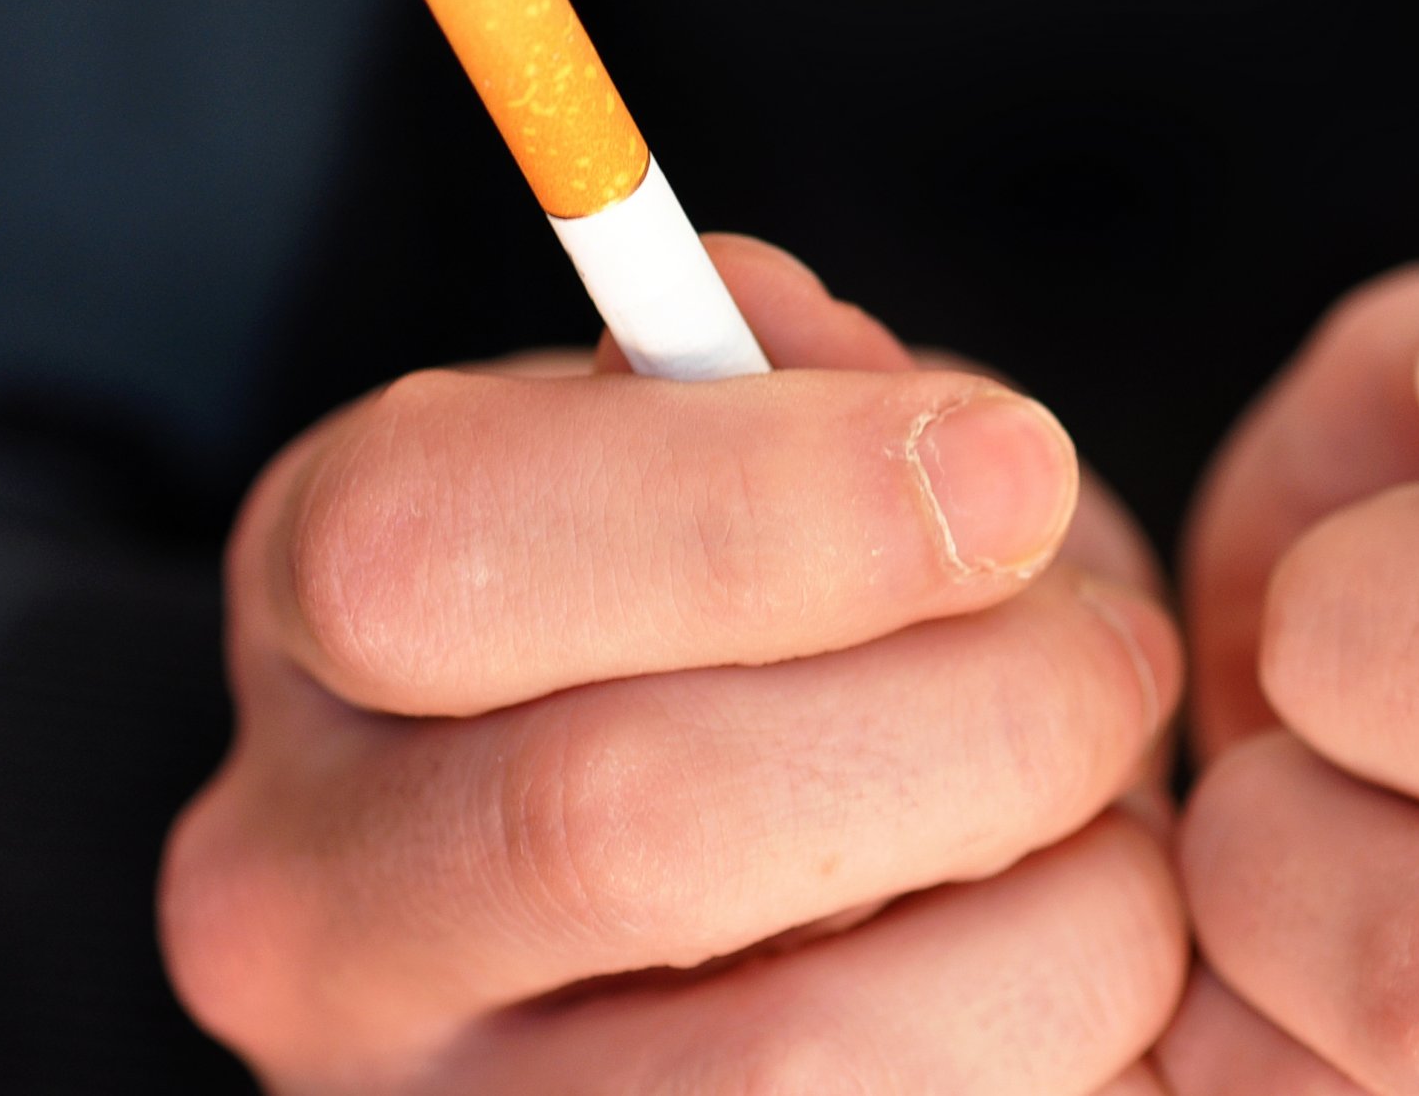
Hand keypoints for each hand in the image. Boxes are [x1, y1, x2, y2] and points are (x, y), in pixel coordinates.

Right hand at [162, 236, 1184, 1092]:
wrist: (699, 895)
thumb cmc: (761, 615)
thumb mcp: (756, 448)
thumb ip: (802, 390)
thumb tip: (931, 429)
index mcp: (324, 616)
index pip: (434, 551)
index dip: (765, 500)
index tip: (1013, 463)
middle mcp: (308, 908)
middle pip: (625, 818)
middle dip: (972, 711)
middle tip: (1109, 659)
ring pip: (801, 1060)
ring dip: (1059, 905)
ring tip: (1098, 826)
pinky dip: (1078, 1040)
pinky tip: (1057, 953)